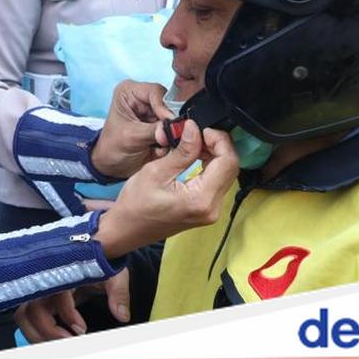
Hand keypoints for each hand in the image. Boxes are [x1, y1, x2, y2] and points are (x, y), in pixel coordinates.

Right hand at [15, 269, 129, 342]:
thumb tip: (121, 315)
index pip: (56, 295)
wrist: (90, 251)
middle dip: (49, 331)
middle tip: (69, 342)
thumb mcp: (112, 274)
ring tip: (60, 344)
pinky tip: (53, 339)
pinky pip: (26, 318)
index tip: (82, 329)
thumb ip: (118, 293)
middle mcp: (44, 282)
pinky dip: (35, 332)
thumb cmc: (98, 261)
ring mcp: (37, 291)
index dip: (67, 314)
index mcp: (61, 273)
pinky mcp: (36, 299)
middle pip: (32, 309)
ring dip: (38, 335)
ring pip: (24, 316)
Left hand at [90, 81, 172, 178]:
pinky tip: (159, 149)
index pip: (156, 92)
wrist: (113, 166)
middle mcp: (142, 98)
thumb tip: (175, 128)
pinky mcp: (160, 125)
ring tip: (159, 146)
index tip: (170, 124)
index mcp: (129, 91)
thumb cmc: (112, 148)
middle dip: (169, 123)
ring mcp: (152, 112)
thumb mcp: (132, 137)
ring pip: (174, 119)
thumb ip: (154, 131)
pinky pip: (174, 130)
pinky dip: (170, 140)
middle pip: (168, 104)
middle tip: (170, 138)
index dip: (165, 108)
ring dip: (170, 134)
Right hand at [95, 121, 238, 257]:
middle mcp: (211, 208)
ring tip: (194, 142)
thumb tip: (194, 128)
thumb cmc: (135, 205)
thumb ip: (182, 151)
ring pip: (226, 174)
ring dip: (215, 154)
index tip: (201, 130)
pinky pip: (217, 182)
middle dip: (218, 145)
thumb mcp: (156, 171)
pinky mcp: (206, 209)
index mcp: (200, 199)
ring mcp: (210, 211)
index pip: (227, 162)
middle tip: (197, 133)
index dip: (219, 140)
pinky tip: (196, 156)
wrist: (127, 229)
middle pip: (230, 168)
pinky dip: (210, 165)